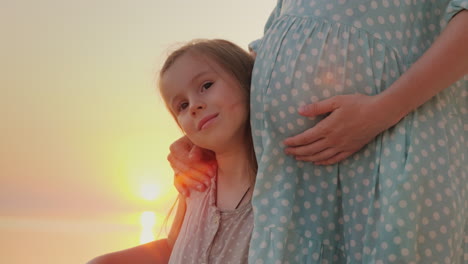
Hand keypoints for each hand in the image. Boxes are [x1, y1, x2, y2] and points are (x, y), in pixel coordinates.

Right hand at [167, 136, 216, 196]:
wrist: (210, 153)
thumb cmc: (206, 145)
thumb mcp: (205, 144)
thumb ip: (197, 149)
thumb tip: (192, 158)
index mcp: (178, 146)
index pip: (181, 155)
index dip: (194, 162)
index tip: (210, 168)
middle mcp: (174, 156)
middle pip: (182, 167)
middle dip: (197, 173)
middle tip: (211, 177)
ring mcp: (175, 167)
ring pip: (181, 177)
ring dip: (193, 182)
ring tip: (205, 187)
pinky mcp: (178, 177)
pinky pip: (177, 183)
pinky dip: (182, 188)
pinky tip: (188, 194)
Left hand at [283, 94, 398, 164]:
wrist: (380, 113)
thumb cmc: (358, 103)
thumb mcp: (336, 101)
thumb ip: (317, 107)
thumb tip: (300, 111)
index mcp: (327, 127)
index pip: (305, 138)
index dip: (294, 142)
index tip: (284, 143)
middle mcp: (333, 140)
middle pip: (310, 149)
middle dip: (296, 151)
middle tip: (286, 152)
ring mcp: (342, 146)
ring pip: (320, 156)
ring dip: (307, 158)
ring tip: (297, 158)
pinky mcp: (351, 149)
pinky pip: (334, 159)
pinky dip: (323, 162)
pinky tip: (316, 162)